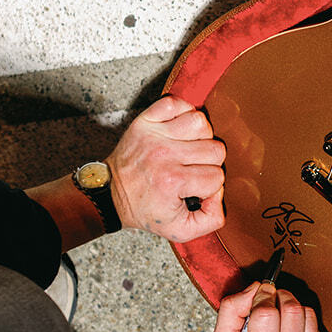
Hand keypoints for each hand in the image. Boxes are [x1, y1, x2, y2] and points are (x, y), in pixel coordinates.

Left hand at [106, 95, 224, 242]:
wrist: (111, 194)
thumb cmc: (146, 210)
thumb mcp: (180, 230)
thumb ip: (211, 219)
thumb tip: (220, 193)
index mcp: (173, 182)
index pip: (217, 176)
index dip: (211, 185)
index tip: (195, 189)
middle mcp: (164, 155)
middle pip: (215, 149)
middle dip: (210, 162)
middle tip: (194, 169)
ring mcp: (154, 134)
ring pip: (201, 123)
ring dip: (201, 136)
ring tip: (190, 148)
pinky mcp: (145, 121)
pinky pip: (176, 102)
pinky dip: (183, 112)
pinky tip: (180, 130)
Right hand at [214, 284, 330, 331]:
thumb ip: (231, 310)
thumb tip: (255, 287)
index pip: (267, 313)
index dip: (263, 296)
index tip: (260, 294)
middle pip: (292, 309)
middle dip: (280, 297)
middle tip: (270, 301)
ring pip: (308, 314)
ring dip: (293, 308)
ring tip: (280, 319)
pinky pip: (316, 328)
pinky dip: (303, 325)